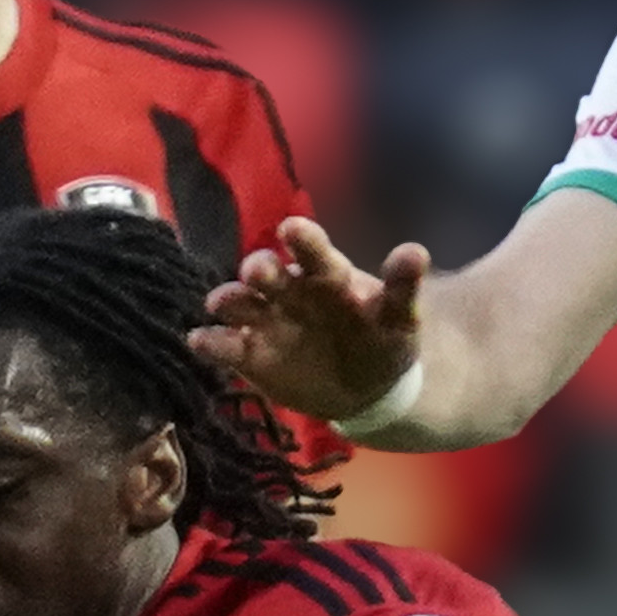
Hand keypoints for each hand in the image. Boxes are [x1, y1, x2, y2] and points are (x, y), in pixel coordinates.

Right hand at [193, 213, 429, 429]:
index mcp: (326, 274)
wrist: (367, 387)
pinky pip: (225, 345)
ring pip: (240, 302)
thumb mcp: (400, 317)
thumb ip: (402, 287)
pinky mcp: (249, 355)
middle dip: (260, 268)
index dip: (302, 238)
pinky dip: (211, 342)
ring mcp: (265, 320)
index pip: (312, 249)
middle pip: (268, 271)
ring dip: (229, 299)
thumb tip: (415, 251)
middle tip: (257, 270)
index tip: (291, 228)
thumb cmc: (381, 339)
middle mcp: (289, 289)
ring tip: (221, 303)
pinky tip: (201, 341)